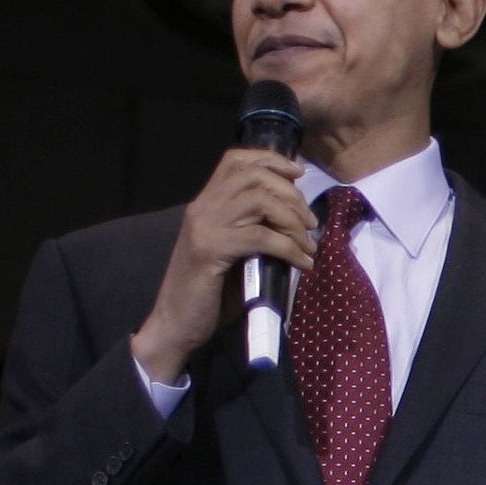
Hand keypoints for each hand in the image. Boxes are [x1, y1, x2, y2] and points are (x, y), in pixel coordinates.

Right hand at [132, 146, 315, 384]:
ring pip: (260, 201)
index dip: (271, 160)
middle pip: (253, 176)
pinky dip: (289, 248)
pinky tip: (302, 264)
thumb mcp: (231, 253)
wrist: (174, 324)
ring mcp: (205, 226)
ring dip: (293, 220)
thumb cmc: (207, 293)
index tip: (298, 173)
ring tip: (308, 244)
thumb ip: (251, 230)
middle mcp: (203, 207)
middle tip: (310, 222)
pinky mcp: (212, 250)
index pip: (235, 160)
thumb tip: (295, 221)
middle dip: (291, 194)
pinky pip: (261, 237)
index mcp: (205, 203)